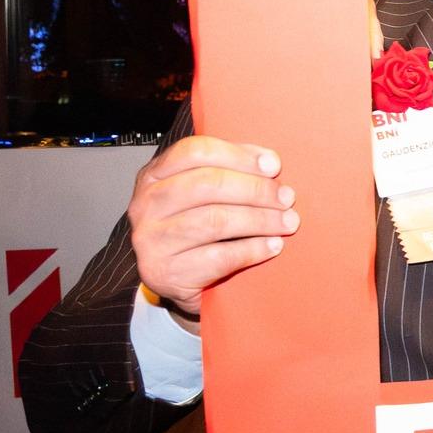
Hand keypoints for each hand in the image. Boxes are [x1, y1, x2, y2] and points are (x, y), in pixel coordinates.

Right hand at [129, 136, 297, 318]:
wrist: (175, 281)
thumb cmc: (195, 230)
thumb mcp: (203, 195)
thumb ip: (230, 171)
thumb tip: (269, 162)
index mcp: (154, 175)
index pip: (195, 152)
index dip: (238, 155)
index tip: (273, 165)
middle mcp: (146, 205)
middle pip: (208, 185)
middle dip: (256, 190)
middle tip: (286, 198)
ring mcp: (151, 240)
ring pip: (215, 220)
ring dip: (260, 220)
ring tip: (287, 222)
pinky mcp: (164, 272)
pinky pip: (218, 256)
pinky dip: (252, 249)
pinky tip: (272, 246)